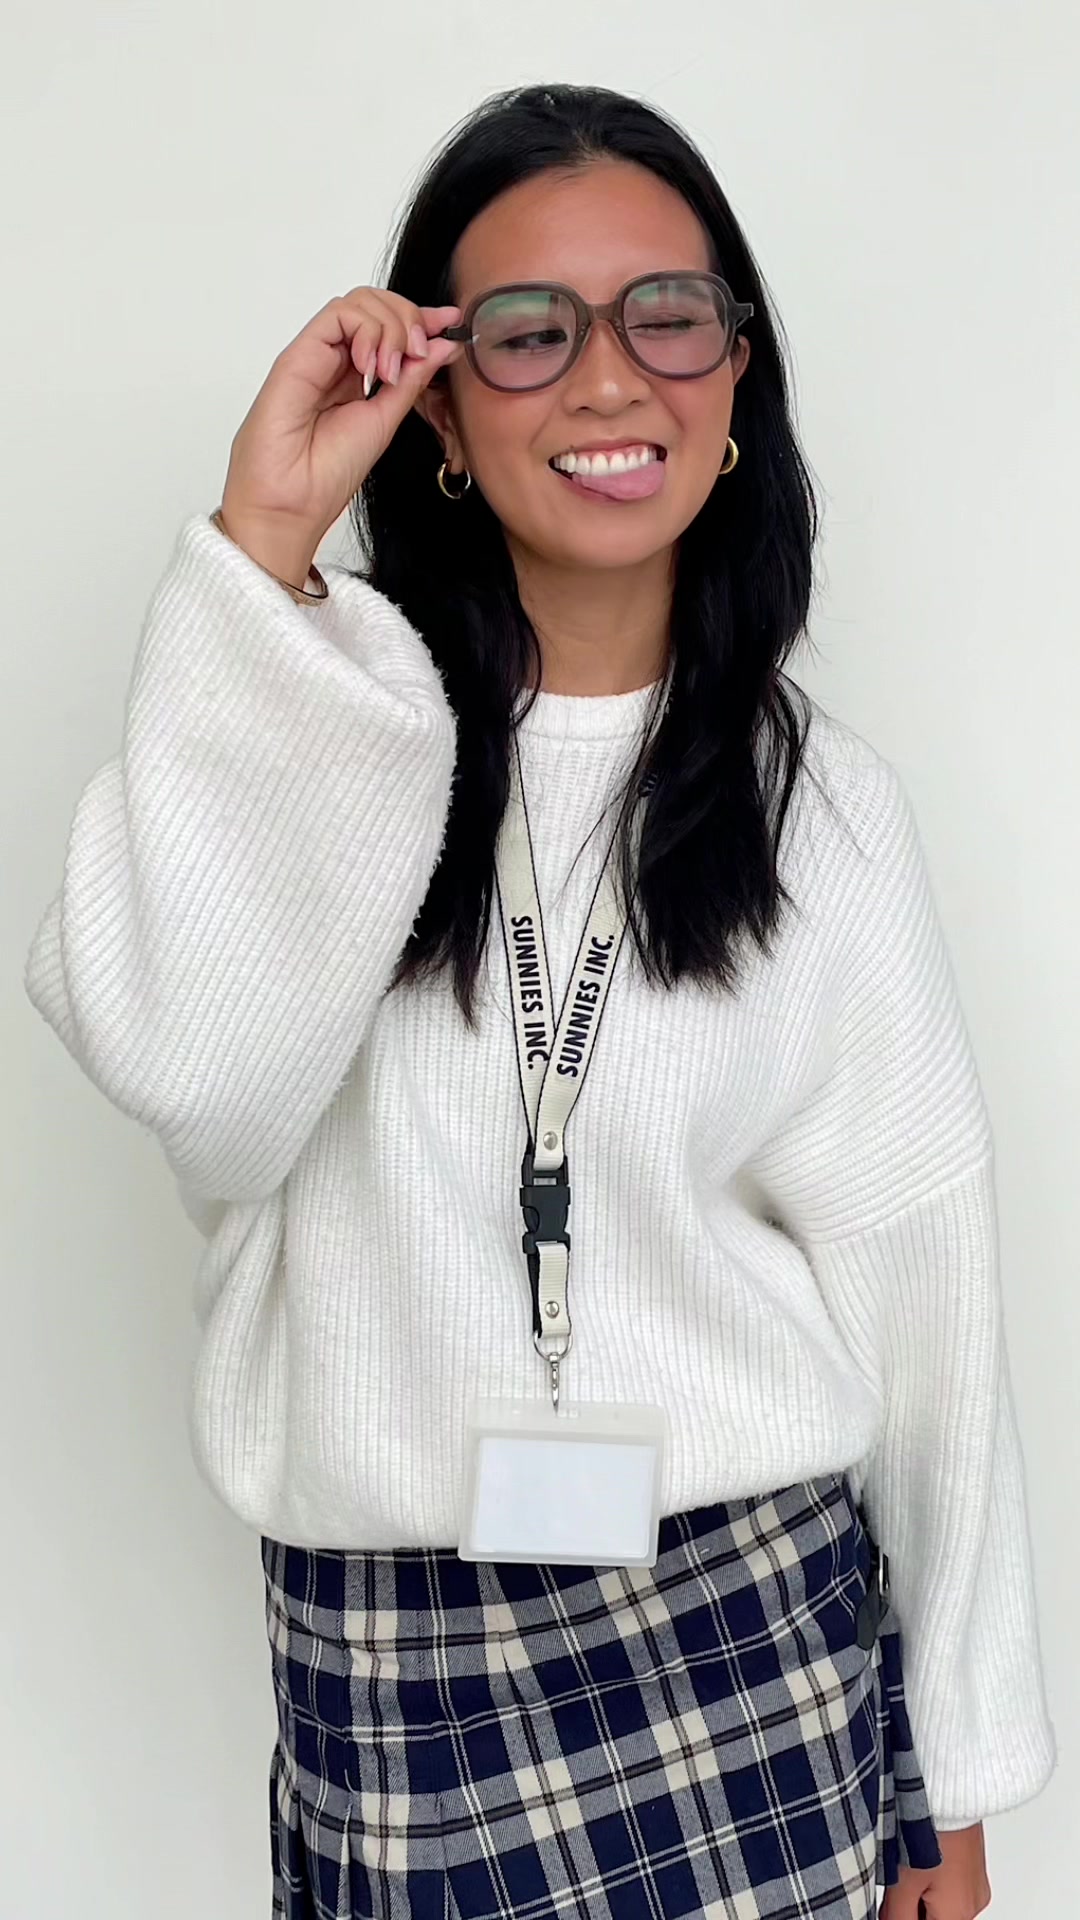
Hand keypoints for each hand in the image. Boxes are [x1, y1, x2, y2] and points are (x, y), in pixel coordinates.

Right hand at [220, 286, 462, 585]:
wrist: (292, 502)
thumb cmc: (327, 474)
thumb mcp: (386, 419)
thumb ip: (411, 381)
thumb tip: (443, 347)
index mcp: (356, 376)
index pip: (389, 327)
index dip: (423, 318)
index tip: (452, 323)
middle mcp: (335, 360)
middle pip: (376, 305)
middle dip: (409, 319)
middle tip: (418, 354)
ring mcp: (317, 354)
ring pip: (359, 302)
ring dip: (390, 327)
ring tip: (391, 371)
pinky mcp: (298, 354)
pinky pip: (339, 314)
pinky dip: (367, 330)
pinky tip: (373, 367)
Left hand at [879, 1823, 990, 1917]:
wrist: (952, 1788)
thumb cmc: (932, 1830)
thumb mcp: (903, 1882)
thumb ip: (897, 1916)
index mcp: (957, 1915)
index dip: (901, 1916)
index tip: (891, 1903)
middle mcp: (973, 1905)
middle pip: (935, 1918)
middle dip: (912, 1908)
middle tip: (895, 1886)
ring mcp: (977, 1884)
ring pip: (942, 1904)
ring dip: (922, 1894)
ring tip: (906, 1866)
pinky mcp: (974, 1866)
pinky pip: (952, 1885)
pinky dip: (933, 1879)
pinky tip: (919, 1858)